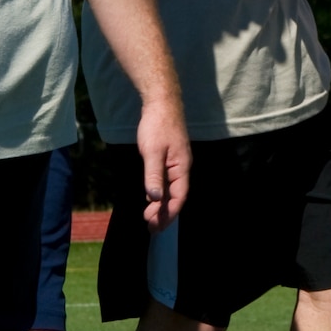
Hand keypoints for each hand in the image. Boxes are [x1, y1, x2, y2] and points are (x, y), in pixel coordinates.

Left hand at [135, 95, 191, 230]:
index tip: (156, 225)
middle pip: (176, 196)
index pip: (178, 196)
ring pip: (171, 190)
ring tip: (149, 218)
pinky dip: (159, 193)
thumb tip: (155, 199)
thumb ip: (153, 176)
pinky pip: (166, 181)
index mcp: (181, 167)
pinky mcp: (169, 158)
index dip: (168, 213)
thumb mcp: (152, 152)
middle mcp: (181, 167)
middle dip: (164, 213)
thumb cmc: (157, 126)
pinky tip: (151, 198)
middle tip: (150, 228)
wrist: (161, 102)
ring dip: (161, 205)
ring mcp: (175, 163)